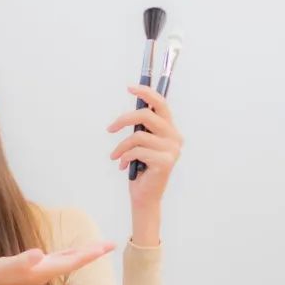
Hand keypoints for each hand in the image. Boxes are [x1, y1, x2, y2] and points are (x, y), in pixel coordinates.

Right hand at [0, 241, 115, 284]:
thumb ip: (23, 261)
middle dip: (93, 252)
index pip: (73, 261)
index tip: (106, 247)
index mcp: (44, 270)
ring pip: (69, 260)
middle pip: (75, 260)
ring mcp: (42, 270)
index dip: (90, 253)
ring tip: (99, 246)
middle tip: (112, 244)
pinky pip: (59, 258)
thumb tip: (40, 254)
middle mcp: (47, 271)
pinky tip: (73, 251)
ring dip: (84, 253)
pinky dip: (70, 253)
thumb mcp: (5, 266)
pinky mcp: (35, 268)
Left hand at [107, 85, 183, 208]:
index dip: (146, 93)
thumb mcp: (141, 144)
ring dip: (121, 147)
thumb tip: (130, 111)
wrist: (145, 196)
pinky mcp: (165, 162)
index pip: (161, 104)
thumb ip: (142, 128)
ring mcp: (172, 150)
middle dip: (124, 119)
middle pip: (147, 116)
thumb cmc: (141, 169)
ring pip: (138, 136)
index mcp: (170, 130)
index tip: (129, 88)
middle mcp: (175, 137)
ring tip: (115, 156)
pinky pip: (137, 151)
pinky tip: (124, 166)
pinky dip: (125, 157)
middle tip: (110, 128)